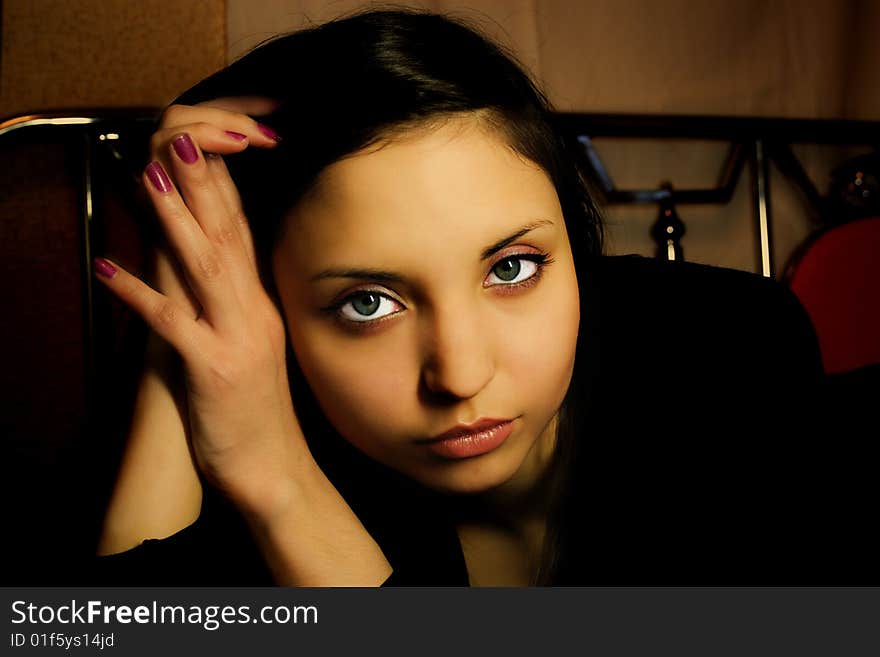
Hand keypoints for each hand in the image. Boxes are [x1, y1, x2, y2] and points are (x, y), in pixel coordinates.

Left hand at [96, 100, 304, 519]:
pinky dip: (139, 293)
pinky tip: (108, 267)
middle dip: (206, 187)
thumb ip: (238, 308)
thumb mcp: (253, 350)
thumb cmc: (259, 412)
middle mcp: (254, 314)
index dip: (226, 193)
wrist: (274, 467)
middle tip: (185, 141)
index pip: (245, 238)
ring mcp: (236, 339)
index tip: (210, 152)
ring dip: (178, 222)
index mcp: (262, 308)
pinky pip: (172, 323)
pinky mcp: (213, 369)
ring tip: (153, 179)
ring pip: (206, 268)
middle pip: (229, 239)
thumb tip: (217, 275)